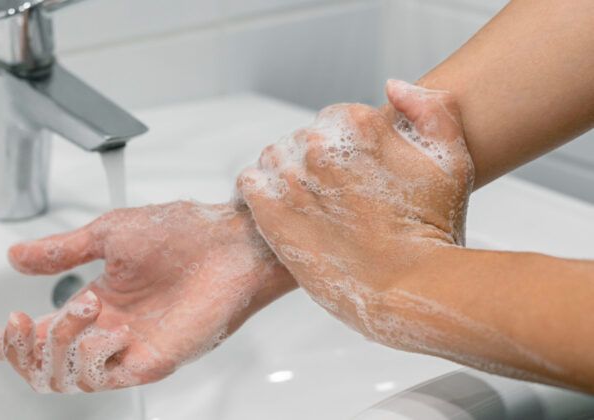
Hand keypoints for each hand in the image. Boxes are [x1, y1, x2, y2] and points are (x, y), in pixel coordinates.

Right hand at [0, 201, 295, 392]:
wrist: (229, 243)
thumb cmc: (180, 233)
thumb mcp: (108, 235)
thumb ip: (60, 252)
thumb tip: (15, 257)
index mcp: (95, 302)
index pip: (39, 333)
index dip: (2, 340)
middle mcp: (108, 329)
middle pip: (43, 364)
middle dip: (20, 348)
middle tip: (22, 321)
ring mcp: (129, 347)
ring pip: (67, 376)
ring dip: (61, 344)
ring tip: (85, 306)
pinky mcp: (153, 359)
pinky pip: (105, 377)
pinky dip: (94, 354)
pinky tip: (109, 324)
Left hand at [236, 80, 473, 341]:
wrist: (409, 289)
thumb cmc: (434, 229)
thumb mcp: (452, 160)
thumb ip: (429, 110)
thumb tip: (392, 86)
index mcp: (358, 124)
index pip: (334, 118)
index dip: (346, 145)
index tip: (358, 174)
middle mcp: (319, 145)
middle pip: (303, 138)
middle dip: (316, 161)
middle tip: (337, 197)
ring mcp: (291, 178)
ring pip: (274, 157)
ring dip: (286, 174)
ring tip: (310, 206)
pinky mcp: (269, 211)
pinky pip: (249, 182)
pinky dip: (259, 191)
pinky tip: (281, 211)